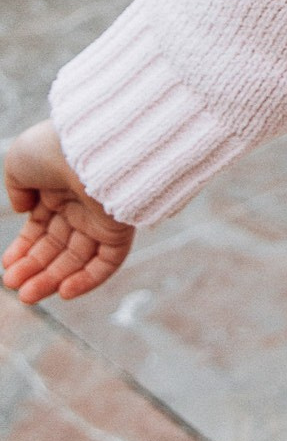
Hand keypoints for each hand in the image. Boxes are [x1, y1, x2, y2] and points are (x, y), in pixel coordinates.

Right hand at [3, 121, 133, 305]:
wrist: (88, 144)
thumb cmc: (51, 148)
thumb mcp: (18, 163)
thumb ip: (17, 189)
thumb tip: (24, 210)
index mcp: (59, 188)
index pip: (41, 228)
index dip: (24, 249)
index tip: (6, 266)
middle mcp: (82, 204)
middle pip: (58, 247)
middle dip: (34, 268)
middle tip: (13, 285)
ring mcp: (102, 217)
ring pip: (78, 258)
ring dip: (53, 279)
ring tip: (27, 295)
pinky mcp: (121, 227)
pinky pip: (108, 261)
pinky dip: (88, 279)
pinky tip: (63, 292)